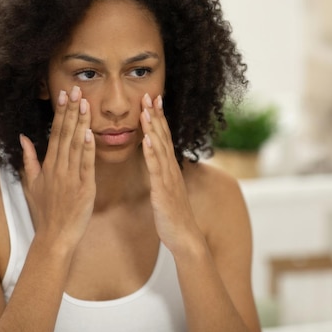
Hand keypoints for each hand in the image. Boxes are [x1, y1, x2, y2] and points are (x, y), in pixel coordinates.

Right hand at [19, 86, 95, 248]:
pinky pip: (86, 165)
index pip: (55, 133)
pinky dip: (88, 149)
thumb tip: (23, 137)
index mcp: (47, 166)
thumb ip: (29, 159)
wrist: (55, 236)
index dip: (61, 113)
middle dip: (71, 110)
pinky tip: (90, 133)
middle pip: (65, 134)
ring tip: (85, 103)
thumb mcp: (31, 183)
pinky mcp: (84, 188)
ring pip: (76, 145)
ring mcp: (71, 177)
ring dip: (81, 123)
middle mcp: (58, 168)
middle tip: (76, 90)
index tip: (64, 95)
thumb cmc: (45, 211)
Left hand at [140, 93, 203, 254]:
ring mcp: (169, 179)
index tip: (152, 100)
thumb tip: (155, 162)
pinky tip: (147, 140)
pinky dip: (152, 153)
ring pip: (160, 149)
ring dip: (153, 128)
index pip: (164, 138)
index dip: (158, 118)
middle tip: (149, 94)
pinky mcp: (164, 191)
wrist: (185, 237)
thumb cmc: (173, 216)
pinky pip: (157, 169)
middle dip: (156, 115)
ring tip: (146, 110)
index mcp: (169, 169)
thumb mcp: (165, 190)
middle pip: (164, 137)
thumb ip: (161, 174)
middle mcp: (171, 169)